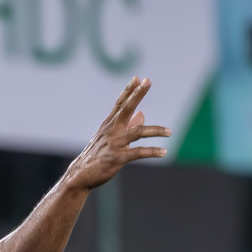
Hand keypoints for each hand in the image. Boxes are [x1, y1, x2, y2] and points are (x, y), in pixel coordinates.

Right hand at [64, 77, 170, 191]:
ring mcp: (115, 143)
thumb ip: (127, 125)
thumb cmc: (97, 155)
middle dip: (137, 94)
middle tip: (148, 81)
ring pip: (138, 132)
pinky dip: (152, 152)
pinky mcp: (118, 157)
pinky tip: (164, 152)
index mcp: (109, 124)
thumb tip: (142, 114)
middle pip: (126, 108)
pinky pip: (138, 152)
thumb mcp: (111, 138)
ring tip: (170, 131)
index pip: (120, 103)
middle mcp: (112, 130)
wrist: (81, 174)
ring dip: (156, 131)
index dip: (129, 90)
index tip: (138, 78)